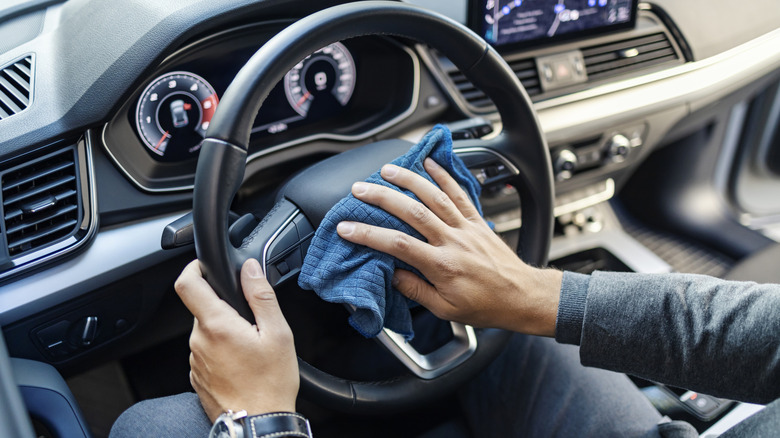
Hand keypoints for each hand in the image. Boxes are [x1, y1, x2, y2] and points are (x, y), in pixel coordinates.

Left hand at [174, 259, 298, 421]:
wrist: (258, 424)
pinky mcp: (198, 376)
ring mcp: (196, 361)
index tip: (206, 266)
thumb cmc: (270, 384)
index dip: (193, 268)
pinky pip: (207, 352)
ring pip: (207, 331)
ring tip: (252, 347)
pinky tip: (244, 364)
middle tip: (252, 320)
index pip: (187, 284)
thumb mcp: (278, 333)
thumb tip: (250, 269)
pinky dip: (223, 350)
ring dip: (225, 331)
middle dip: (224, 307)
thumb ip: (261, 296)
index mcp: (217, 325)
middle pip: (203, 308)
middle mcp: (199, 341)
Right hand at [336, 158, 561, 336]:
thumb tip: (391, 274)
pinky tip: (430, 163)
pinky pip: (460, 193)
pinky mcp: (477, 221)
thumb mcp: (444, 309)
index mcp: (441, 266)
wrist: (521, 296)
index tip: (347, 228)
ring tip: (388, 169)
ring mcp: (466, 227)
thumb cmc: (484, 306)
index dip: (369, 235)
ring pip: (435, 196)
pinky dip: (445, 176)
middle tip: (360, 189)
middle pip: (412, 212)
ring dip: (410, 180)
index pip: (398, 245)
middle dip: (383, 198)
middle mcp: (453, 241)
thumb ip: (416, 290)